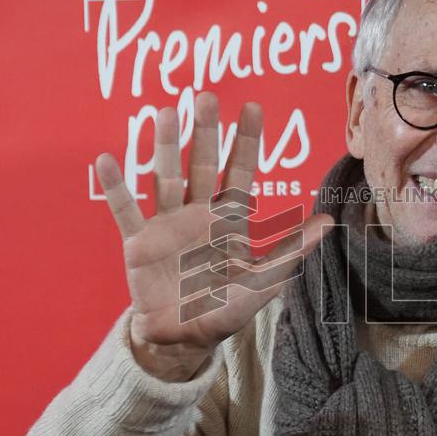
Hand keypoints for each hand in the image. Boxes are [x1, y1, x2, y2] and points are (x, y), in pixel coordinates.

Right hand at [95, 93, 333, 381]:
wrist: (182, 340)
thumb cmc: (225, 311)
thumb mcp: (263, 282)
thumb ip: (291, 250)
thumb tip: (329, 222)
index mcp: (229, 221)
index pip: (240, 171)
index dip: (245, 140)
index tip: (251, 106)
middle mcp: (198, 215)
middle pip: (202, 164)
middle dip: (205, 131)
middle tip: (204, 96)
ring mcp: (167, 225)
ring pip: (165, 176)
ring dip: (164, 146)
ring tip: (163, 113)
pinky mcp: (139, 242)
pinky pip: (125, 210)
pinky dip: (116, 186)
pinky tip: (107, 159)